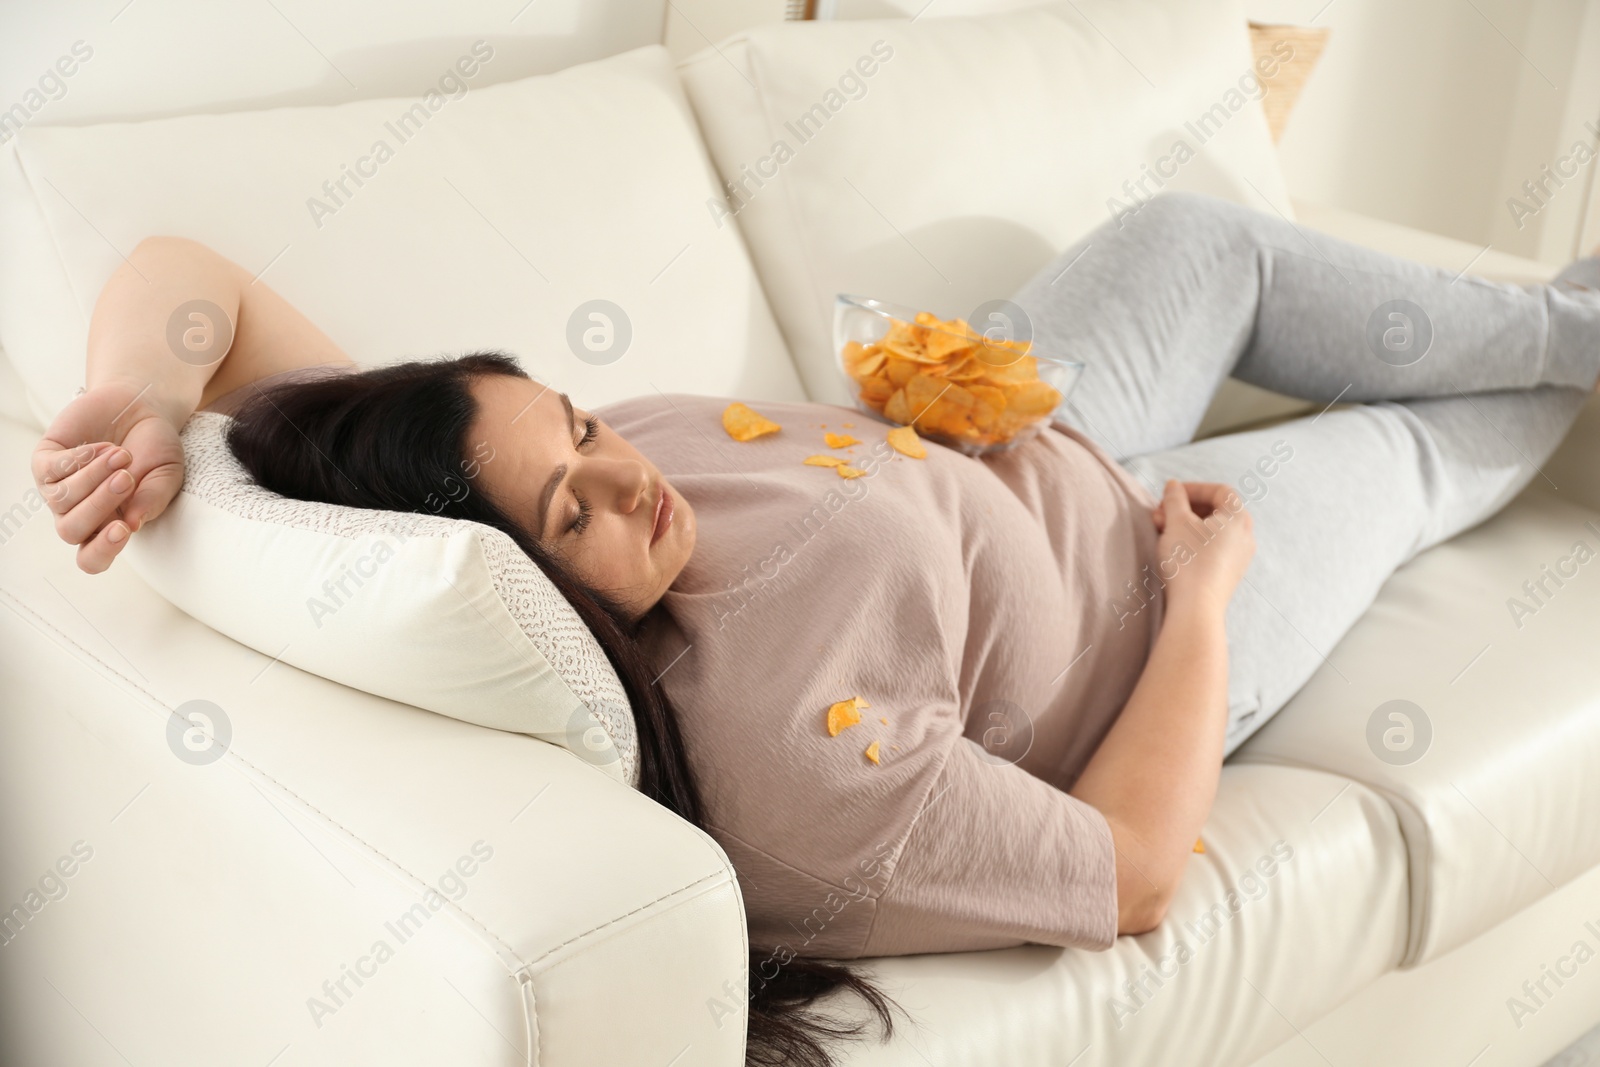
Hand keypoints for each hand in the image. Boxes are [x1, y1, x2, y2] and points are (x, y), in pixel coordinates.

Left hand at [31, 377, 184, 573]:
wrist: (140, 406)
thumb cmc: (154, 447)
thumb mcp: (166, 475)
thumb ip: (152, 499)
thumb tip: (132, 524)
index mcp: (110, 525)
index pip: (93, 558)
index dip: (102, 551)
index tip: (122, 529)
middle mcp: (79, 512)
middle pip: (71, 531)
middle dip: (99, 505)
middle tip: (126, 478)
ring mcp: (58, 488)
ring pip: (61, 500)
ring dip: (94, 476)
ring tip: (121, 455)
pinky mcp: (46, 460)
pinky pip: (52, 470)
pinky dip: (81, 458)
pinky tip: (103, 446)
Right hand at [1150, 480, 1253, 616]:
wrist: (1196, 608)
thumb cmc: (1188, 562)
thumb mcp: (1176, 522)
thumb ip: (1174, 499)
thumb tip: (1173, 486)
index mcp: (1238, 518)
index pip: (1219, 491)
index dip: (1192, 488)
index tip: (1169, 494)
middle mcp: (1245, 536)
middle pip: (1216, 509)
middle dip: (1185, 507)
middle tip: (1160, 514)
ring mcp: (1239, 557)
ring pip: (1212, 530)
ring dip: (1186, 524)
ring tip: (1163, 531)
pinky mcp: (1230, 573)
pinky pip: (1213, 547)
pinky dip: (1194, 541)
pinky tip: (1174, 549)